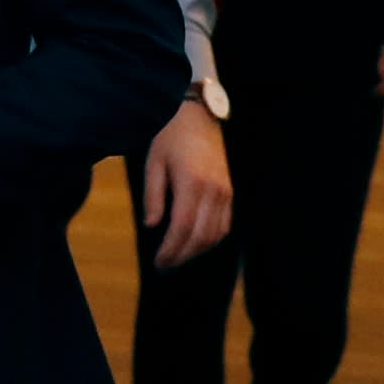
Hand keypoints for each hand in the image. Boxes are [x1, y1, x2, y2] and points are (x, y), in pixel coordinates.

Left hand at [138, 99, 234, 267]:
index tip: (159, 262)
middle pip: (200, 236)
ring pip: (216, 234)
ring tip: (178, 257)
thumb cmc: (172, 138)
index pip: (182, 228)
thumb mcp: (154, 162)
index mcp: (192, 183)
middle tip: (165, 266)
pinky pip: (225, 225)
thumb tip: (152, 226)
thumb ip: (153, 195)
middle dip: (182, 256)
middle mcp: (213, 191)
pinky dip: (211, 239)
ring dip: (197, 251)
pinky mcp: (231, 191)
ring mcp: (226, 192)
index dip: (171, 250)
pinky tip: (196, 243)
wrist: (201, 117)